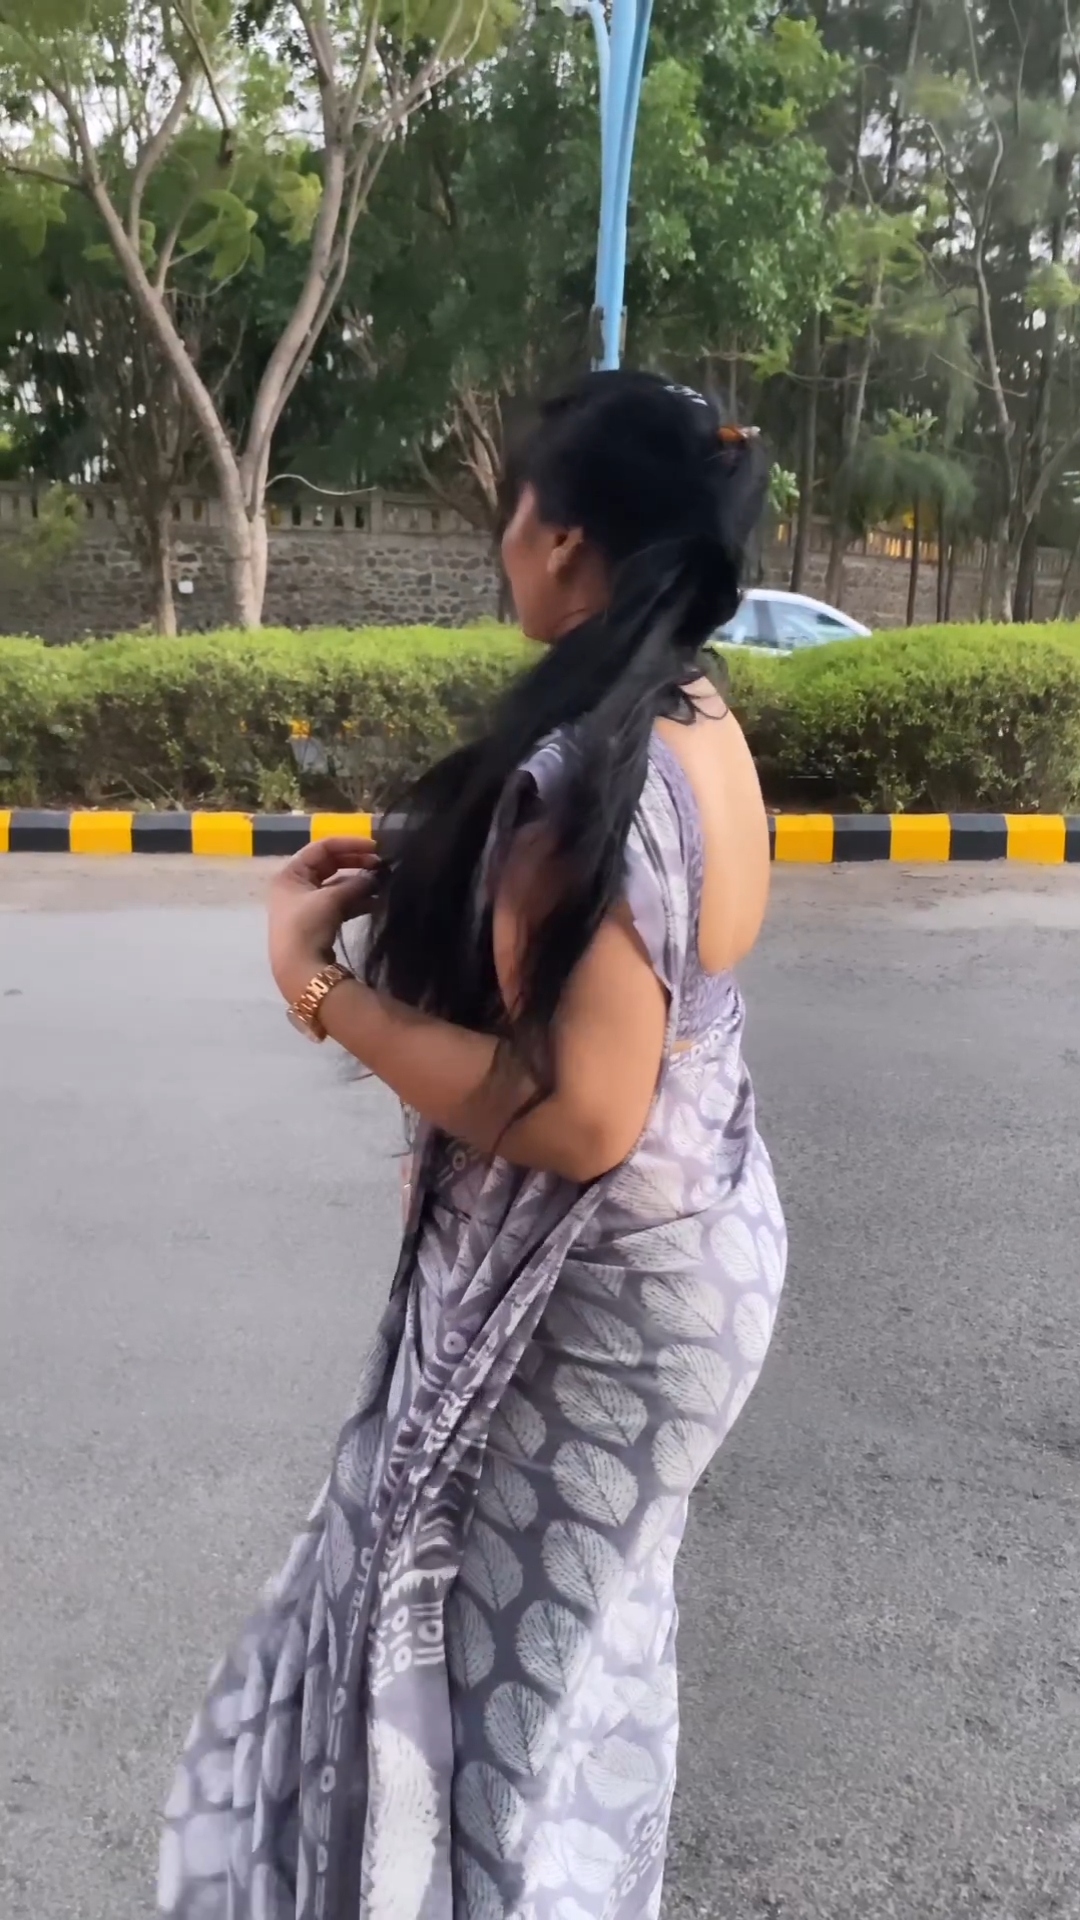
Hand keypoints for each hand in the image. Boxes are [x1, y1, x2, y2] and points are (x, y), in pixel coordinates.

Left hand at [268, 835, 381, 1004]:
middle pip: (329, 865)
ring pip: (336, 885)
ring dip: (358, 883)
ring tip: (382, 884)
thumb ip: (355, 883)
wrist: (299, 970)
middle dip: (355, 863)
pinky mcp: (317, 922)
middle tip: (381, 865)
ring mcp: (306, 905)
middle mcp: (295, 886)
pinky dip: (356, 900)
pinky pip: (339, 903)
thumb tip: (375, 877)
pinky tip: (375, 902)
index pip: (321, 848)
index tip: (375, 848)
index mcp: (290, 874)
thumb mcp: (331, 899)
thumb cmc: (307, 927)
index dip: (349, 844)